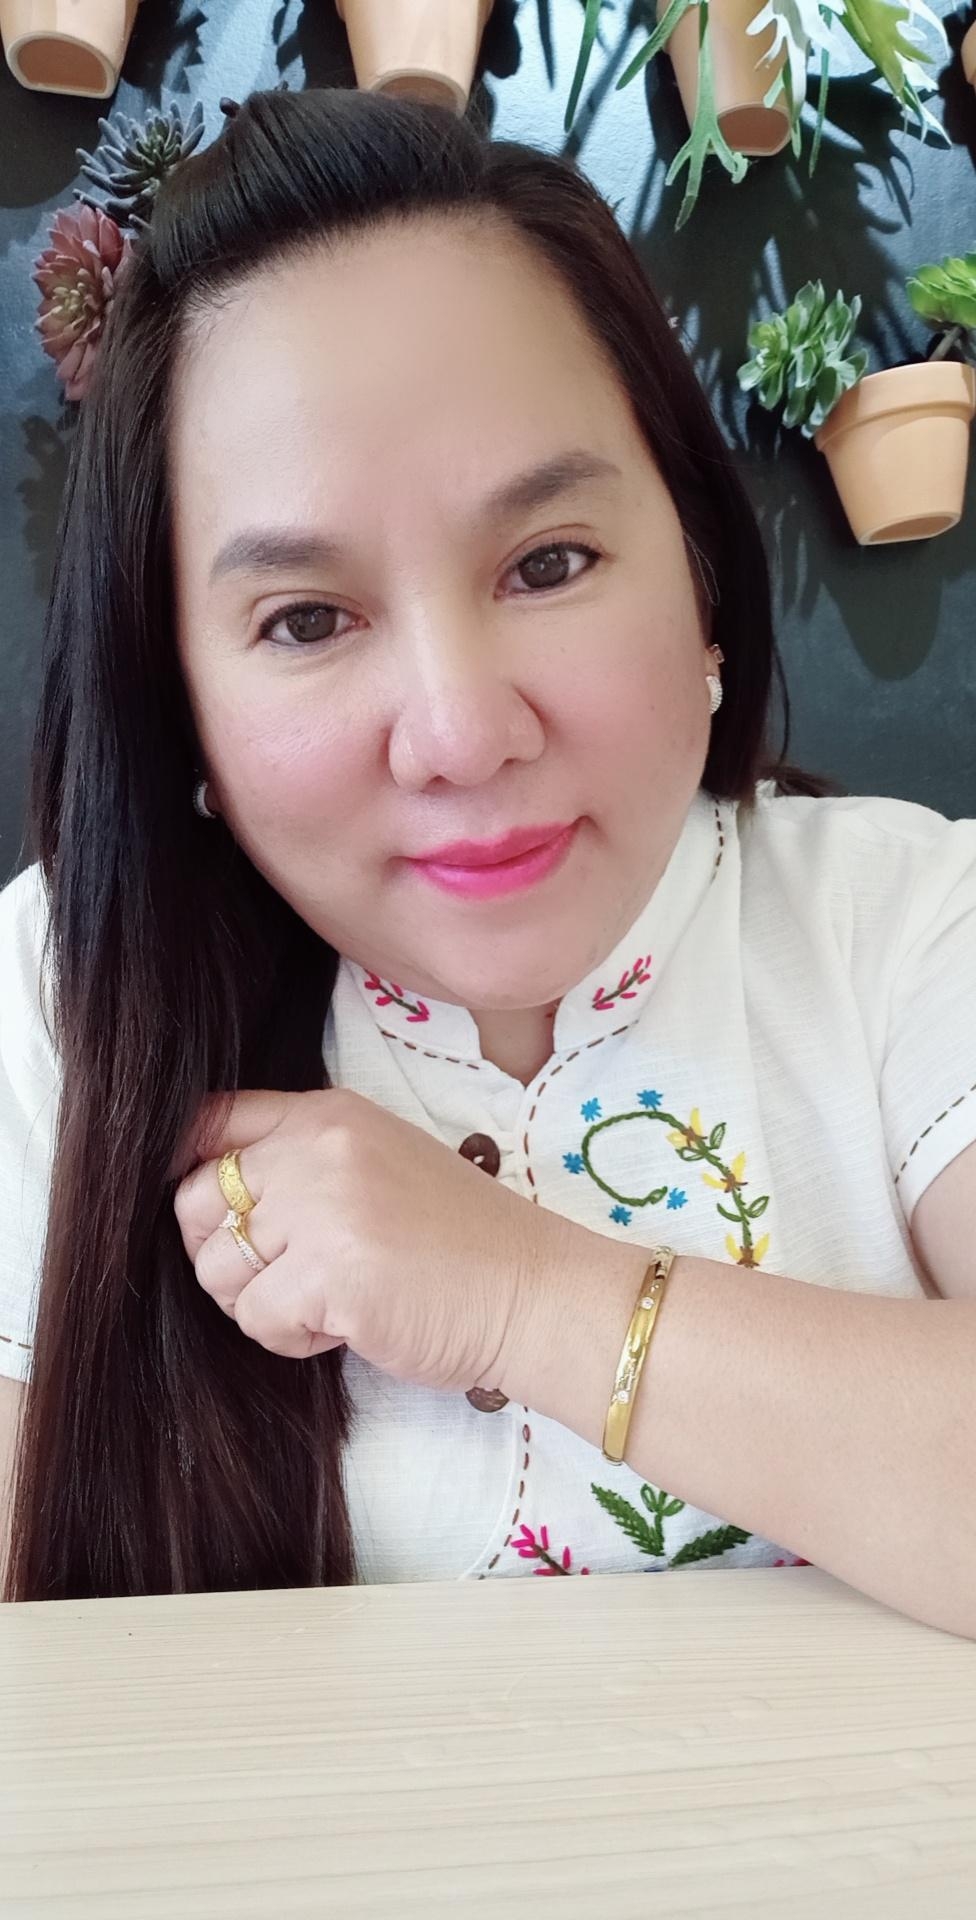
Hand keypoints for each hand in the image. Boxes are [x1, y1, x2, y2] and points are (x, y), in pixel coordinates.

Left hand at [172, 1087, 565, 1393]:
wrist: (533, 1291)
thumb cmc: (461, 1242)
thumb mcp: (380, 1163)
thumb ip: (304, 1161)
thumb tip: (210, 1193)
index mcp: (329, 1114)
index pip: (212, 1122)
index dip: (195, 1174)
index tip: (223, 1218)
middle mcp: (317, 1148)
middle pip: (195, 1202)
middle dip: (225, 1254)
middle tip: (284, 1277)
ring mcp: (321, 1207)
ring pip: (217, 1269)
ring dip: (260, 1301)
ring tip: (326, 1301)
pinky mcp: (328, 1274)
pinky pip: (256, 1319)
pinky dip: (292, 1338)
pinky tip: (346, 1325)